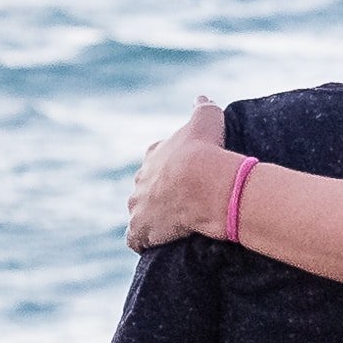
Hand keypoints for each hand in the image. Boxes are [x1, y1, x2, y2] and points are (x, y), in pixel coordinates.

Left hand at [124, 100, 239, 253]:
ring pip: (137, 212)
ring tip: (166, 226)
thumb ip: (203, 107)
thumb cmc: (206, 150)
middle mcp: (140, 179)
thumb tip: (201, 97)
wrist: (203, 183)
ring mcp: (138, 205)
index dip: (167, 168)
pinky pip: (135, 239)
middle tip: (178, 203)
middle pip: (144, 187)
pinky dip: (141, 241)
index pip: (155, 159)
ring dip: (147, 219)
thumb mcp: (206, 119)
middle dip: (155, 194)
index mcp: (154, 154)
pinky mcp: (140, 228)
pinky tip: (151, 244)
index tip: (181, 175)